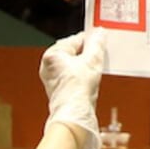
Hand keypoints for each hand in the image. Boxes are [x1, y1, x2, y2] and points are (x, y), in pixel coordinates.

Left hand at [40, 31, 105, 148]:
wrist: (74, 115)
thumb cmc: (77, 89)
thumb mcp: (92, 61)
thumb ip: (96, 44)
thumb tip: (99, 34)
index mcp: (52, 55)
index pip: (74, 40)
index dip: (90, 39)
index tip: (101, 39)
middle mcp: (48, 66)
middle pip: (72, 52)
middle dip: (87, 53)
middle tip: (101, 53)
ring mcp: (51, 78)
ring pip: (72, 64)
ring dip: (85, 64)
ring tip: (96, 67)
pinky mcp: (57, 89)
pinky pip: (70, 76)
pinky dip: (80, 75)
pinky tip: (90, 78)